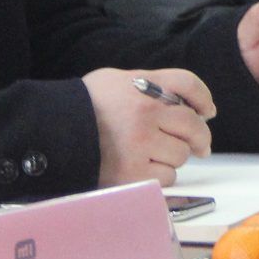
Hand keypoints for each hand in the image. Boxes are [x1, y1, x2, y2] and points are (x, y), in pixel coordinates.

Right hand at [82, 66, 212, 187]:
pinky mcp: (132, 173)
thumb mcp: (116, 80)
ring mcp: (140, 145)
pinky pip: (166, 178)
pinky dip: (161, 175)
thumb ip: (150, 85)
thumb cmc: (84, 105)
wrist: (51, 131)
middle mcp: (146, 114)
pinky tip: (146, 168)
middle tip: (201, 146)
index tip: (208, 112)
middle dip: (200, 138)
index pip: (188, 84)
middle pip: (193, 125)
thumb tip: (183, 101)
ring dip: (175, 157)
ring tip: (157, 155)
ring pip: (181, 155)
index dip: (203, 98)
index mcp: (143, 87)